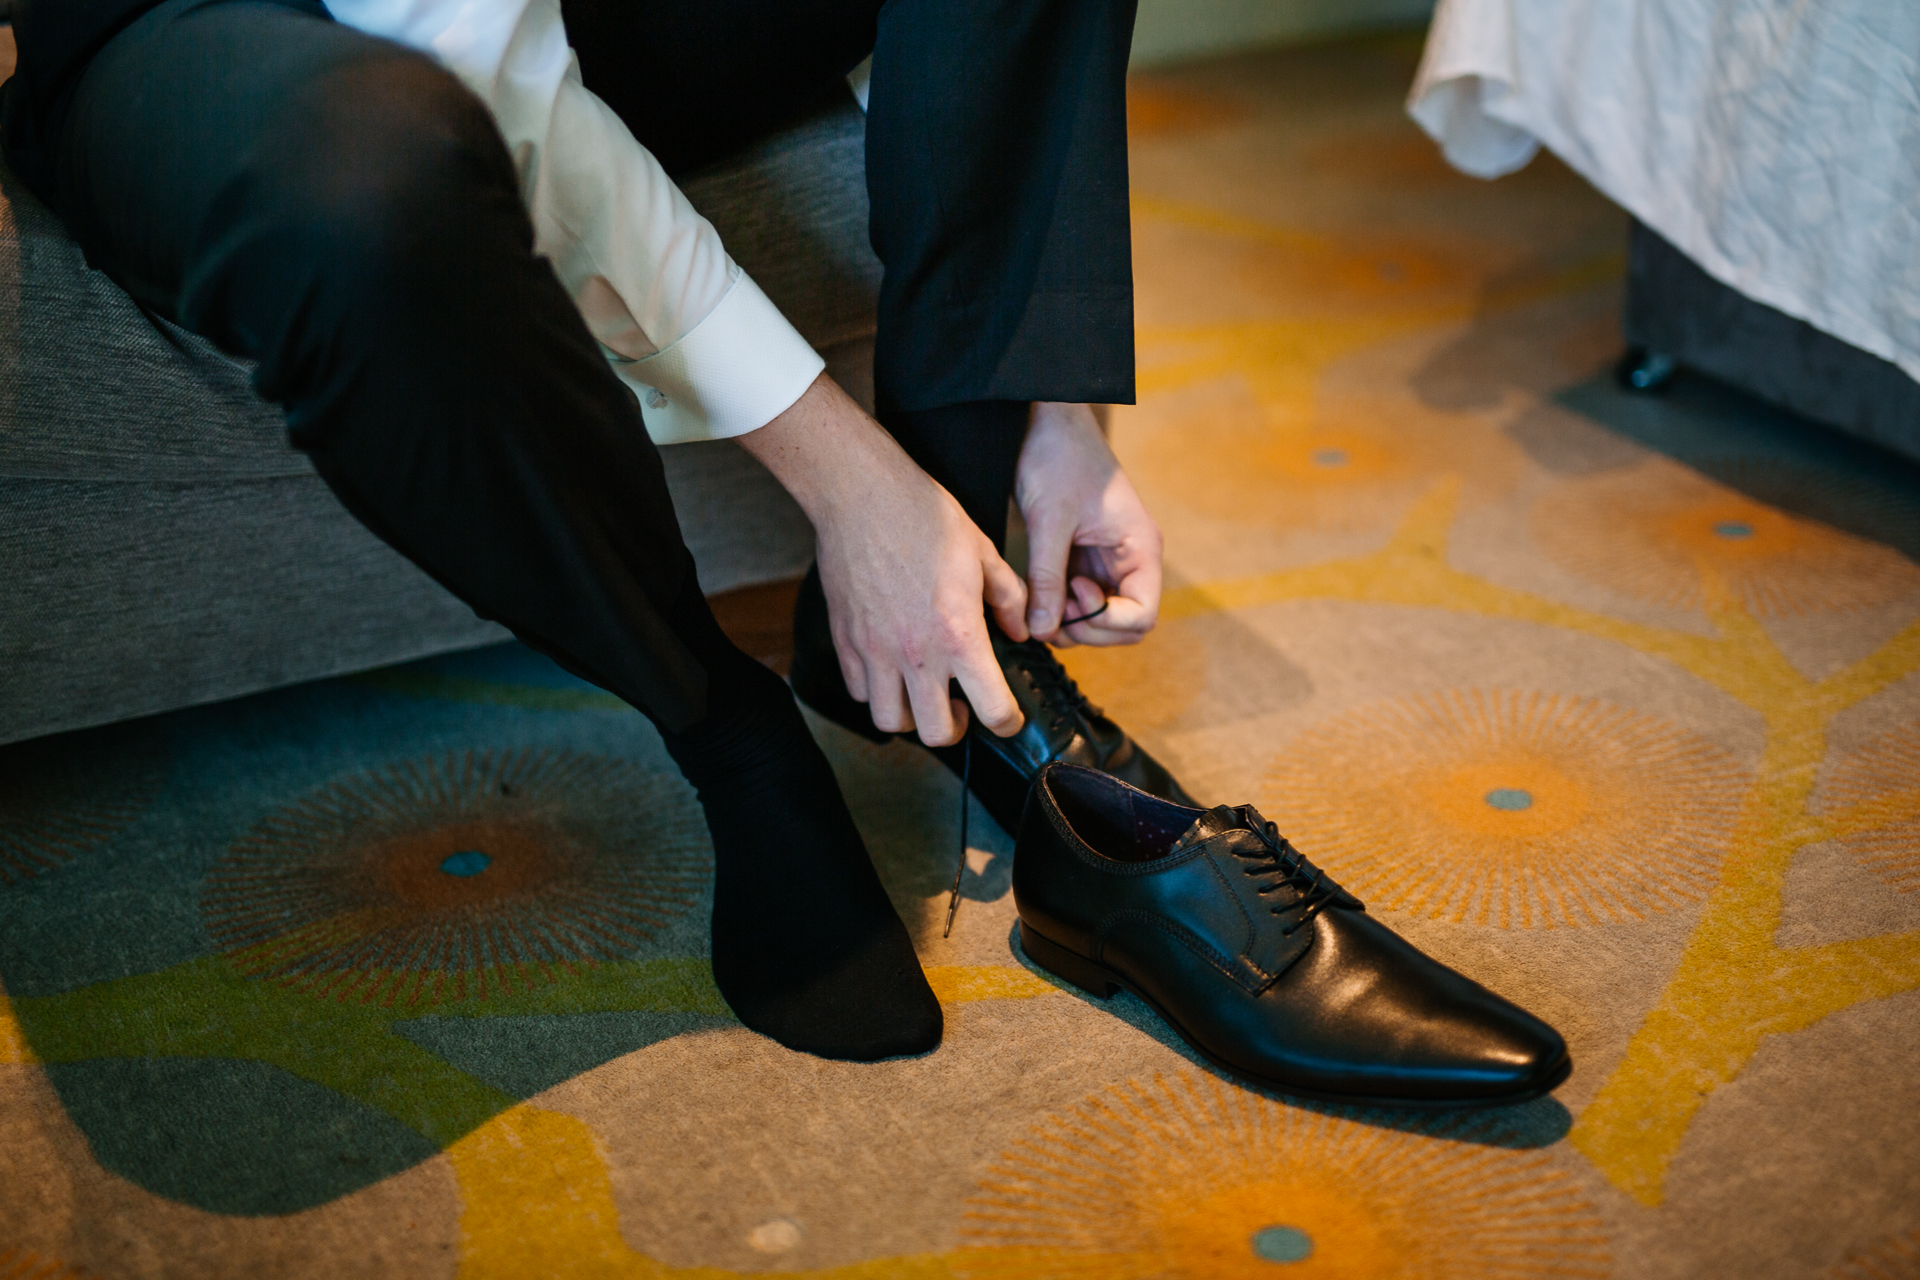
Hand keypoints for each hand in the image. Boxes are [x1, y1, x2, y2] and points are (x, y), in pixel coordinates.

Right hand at [737, 375, 1028, 746]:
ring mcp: (874, 651)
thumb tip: (1021, 630)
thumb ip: (1010, 599)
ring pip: (890, 721)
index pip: (993, 710)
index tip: (1009, 718)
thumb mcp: (984, 553)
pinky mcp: (845, 641)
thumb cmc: (924, 517)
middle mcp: (915, 653)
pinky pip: (858, 691)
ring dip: (912, 716)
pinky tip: (891, 668)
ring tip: (923, 692)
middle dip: (958, 728)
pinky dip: (877, 690)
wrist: (861, 495)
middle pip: (937, 733)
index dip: (1008, 723)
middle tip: (964, 707)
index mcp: (959, 635)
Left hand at [1016, 402, 1162, 646]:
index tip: (1073, 598)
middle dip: (1085, 629)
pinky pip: (1075, 600)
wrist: (1043, 415)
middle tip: (1048, 609)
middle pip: (1122, 625)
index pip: (1142, 615)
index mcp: (1140, 548)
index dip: (1106, 623)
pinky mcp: (1080, 558)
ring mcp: (1105, 561)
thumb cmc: (1056, 455)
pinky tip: (1033, 593)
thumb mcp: (1049, 520)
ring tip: (1037, 599)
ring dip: (1068, 622)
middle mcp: (1128, 560)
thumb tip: (1044, 631)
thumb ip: (1048, 579)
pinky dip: (1055, 606)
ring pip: (1096, 618)